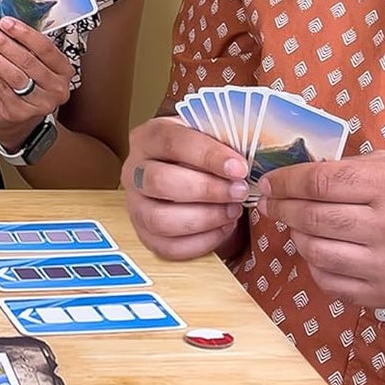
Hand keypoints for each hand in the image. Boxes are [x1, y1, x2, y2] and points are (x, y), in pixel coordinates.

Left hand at [0, 18, 71, 144]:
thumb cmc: (24, 83)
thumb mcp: (30, 62)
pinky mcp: (19, 112)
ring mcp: (39, 103)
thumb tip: (2, 22)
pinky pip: (0, 86)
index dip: (24, 33)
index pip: (46, 48)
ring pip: (14, 74)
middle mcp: (56, 88)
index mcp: (63, 70)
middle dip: (3, 42)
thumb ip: (22, 44)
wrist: (14, 117)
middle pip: (28, 61)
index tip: (5, 22)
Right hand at [122, 115, 248, 259]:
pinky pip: (169, 247)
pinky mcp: (145, 235)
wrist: (188, 176)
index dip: (208, 156)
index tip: (239, 168)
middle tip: (239, 191)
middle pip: (160, 182)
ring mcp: (135, 205)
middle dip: (207, 190)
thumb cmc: (200, 156)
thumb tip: (250, 157)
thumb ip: (223, 141)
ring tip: (233, 211)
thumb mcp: (208, 137)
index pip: (172, 143)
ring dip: (205, 218)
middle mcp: (133, 171)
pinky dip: (202, 241)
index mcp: (147, 138)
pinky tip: (223, 227)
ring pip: (160, 219)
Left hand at [256, 151, 384, 309]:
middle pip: (312, 217)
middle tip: (270, 203)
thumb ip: (354, 167)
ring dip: (297, 237)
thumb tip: (300, 172)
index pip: (320, 182)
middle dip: (281, 208)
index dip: (285, 182)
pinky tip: (320, 252)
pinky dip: (316, 267)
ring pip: (316, 252)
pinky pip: (332, 283)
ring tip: (298, 226)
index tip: (268, 183)